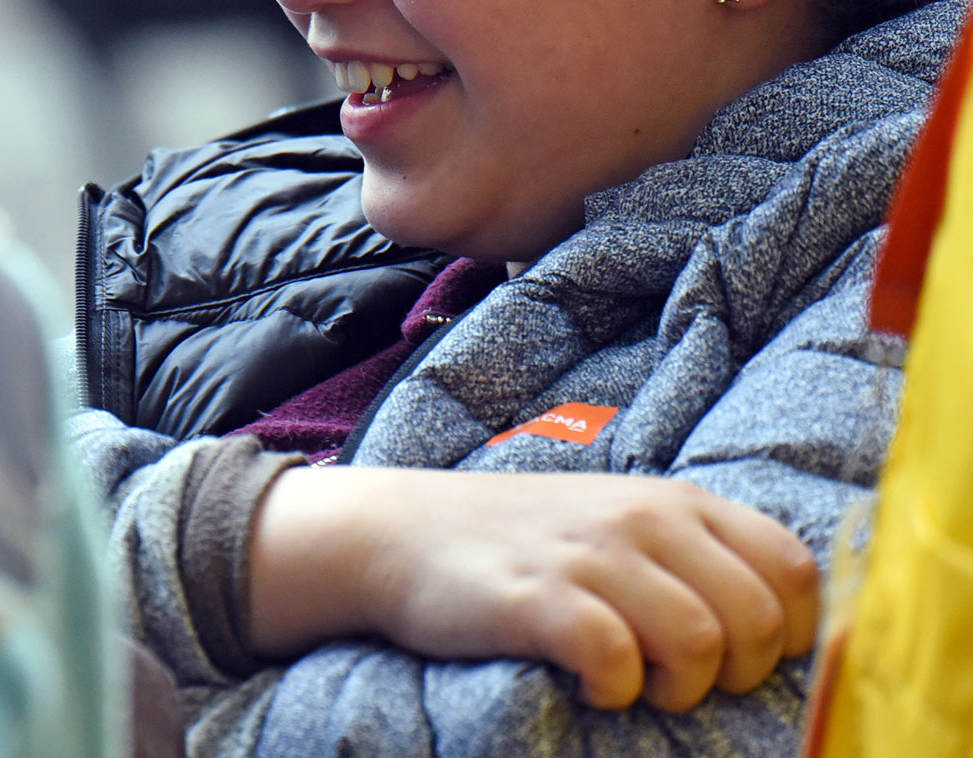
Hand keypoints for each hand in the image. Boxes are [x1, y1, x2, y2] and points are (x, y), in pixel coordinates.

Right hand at [244, 468, 819, 711]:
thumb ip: (691, 551)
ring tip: (633, 683)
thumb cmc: (518, 541)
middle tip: (679, 680)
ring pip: (700, 643)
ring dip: (677, 688)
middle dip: (737, 674)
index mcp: (674, 501)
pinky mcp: (538, 599)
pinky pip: (616, 662)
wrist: (396, 532)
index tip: (746, 660)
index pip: (793, 568)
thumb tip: (780, 622)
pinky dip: (612, 691)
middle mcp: (642, 519)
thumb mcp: (616, 520)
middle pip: (759, 619)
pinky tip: (584, 682)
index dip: (795, 633)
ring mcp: (590, 557)